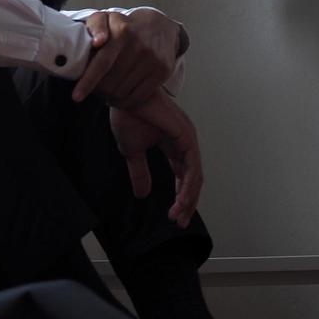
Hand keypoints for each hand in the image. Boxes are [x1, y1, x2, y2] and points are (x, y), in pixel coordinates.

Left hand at [74, 8, 182, 107]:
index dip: (88, 81)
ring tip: (106, 91)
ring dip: (110, 97)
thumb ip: (95, 25)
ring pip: (123, 92)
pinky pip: (139, 96)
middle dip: (98, 90)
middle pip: (111, 82)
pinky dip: (125, 101)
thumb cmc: (124, 26)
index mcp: (122, 32)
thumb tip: (98, 42)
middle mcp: (140, 46)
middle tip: (94, 89)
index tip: (76, 96)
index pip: (102, 62)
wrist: (159, 27)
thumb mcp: (106, 18)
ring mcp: (153, 59)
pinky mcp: (163, 71)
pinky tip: (119, 96)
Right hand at [109, 93, 202, 227]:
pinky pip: (192, 167)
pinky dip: (188, 186)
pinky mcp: (186, 137)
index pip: (184, 176)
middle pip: (193, 179)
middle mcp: (186, 142)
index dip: (180, 197)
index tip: (173, 216)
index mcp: (175, 145)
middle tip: (178, 221)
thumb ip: (140, 173)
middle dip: (187, 202)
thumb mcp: (132, 152)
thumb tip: (142, 195)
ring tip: (178, 215)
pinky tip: (181, 200)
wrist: (123, 97)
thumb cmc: (128, 116)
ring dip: (188, 198)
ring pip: (195, 177)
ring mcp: (188, 139)